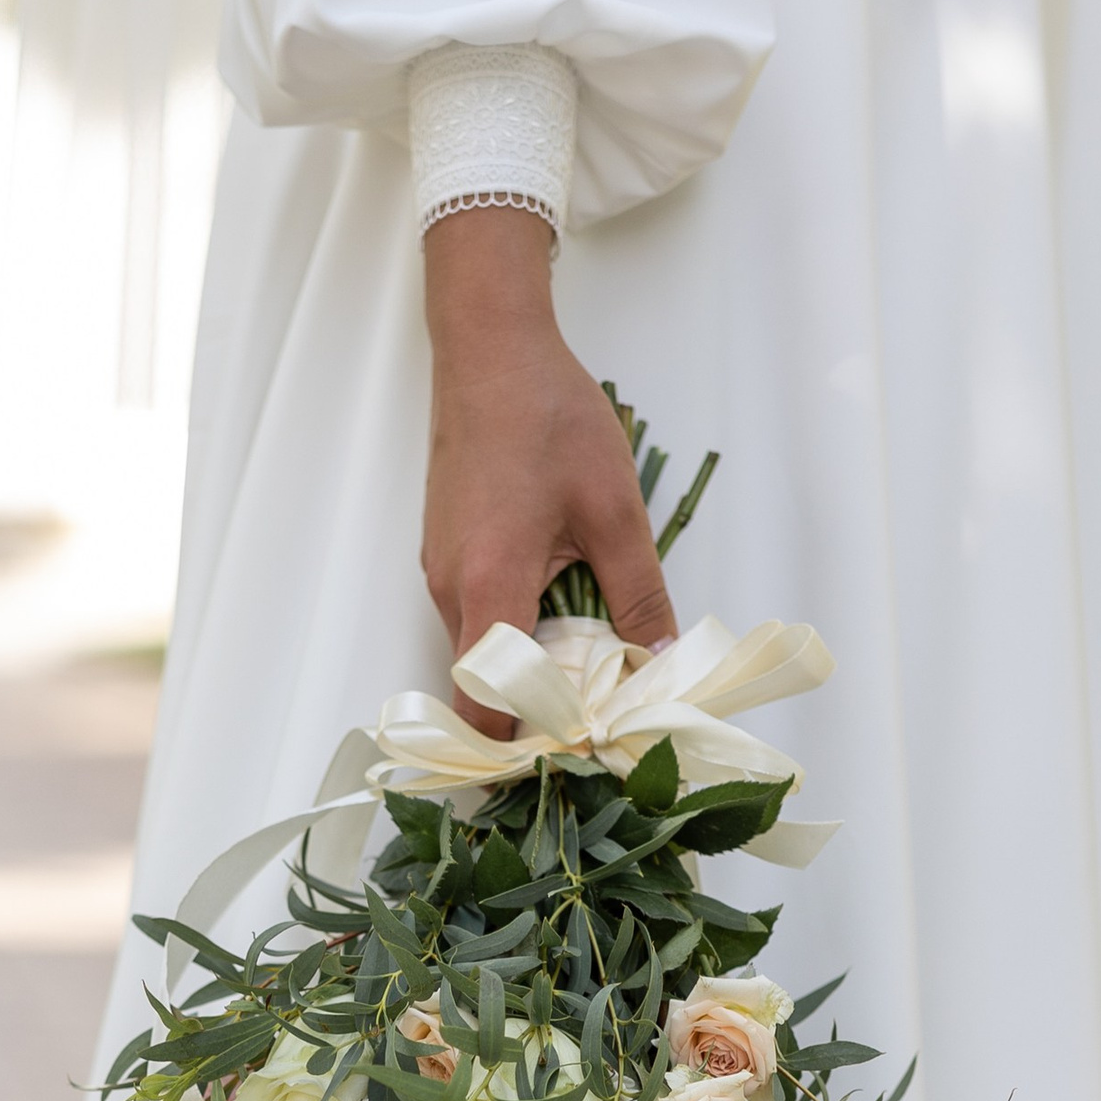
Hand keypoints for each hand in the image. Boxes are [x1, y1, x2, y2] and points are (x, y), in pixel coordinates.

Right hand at [421, 205, 674, 735]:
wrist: (488, 348)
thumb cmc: (547, 416)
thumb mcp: (614, 510)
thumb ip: (639, 594)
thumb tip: (662, 662)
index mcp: (488, 584)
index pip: (490, 703)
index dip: (529, 742)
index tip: (581, 752)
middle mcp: (449, 589)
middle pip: (486, 686)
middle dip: (541, 708)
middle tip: (605, 715)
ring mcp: (438, 572)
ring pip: (483, 651)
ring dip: (532, 665)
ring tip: (596, 662)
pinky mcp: (443, 554)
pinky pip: (478, 615)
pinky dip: (517, 630)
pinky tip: (564, 610)